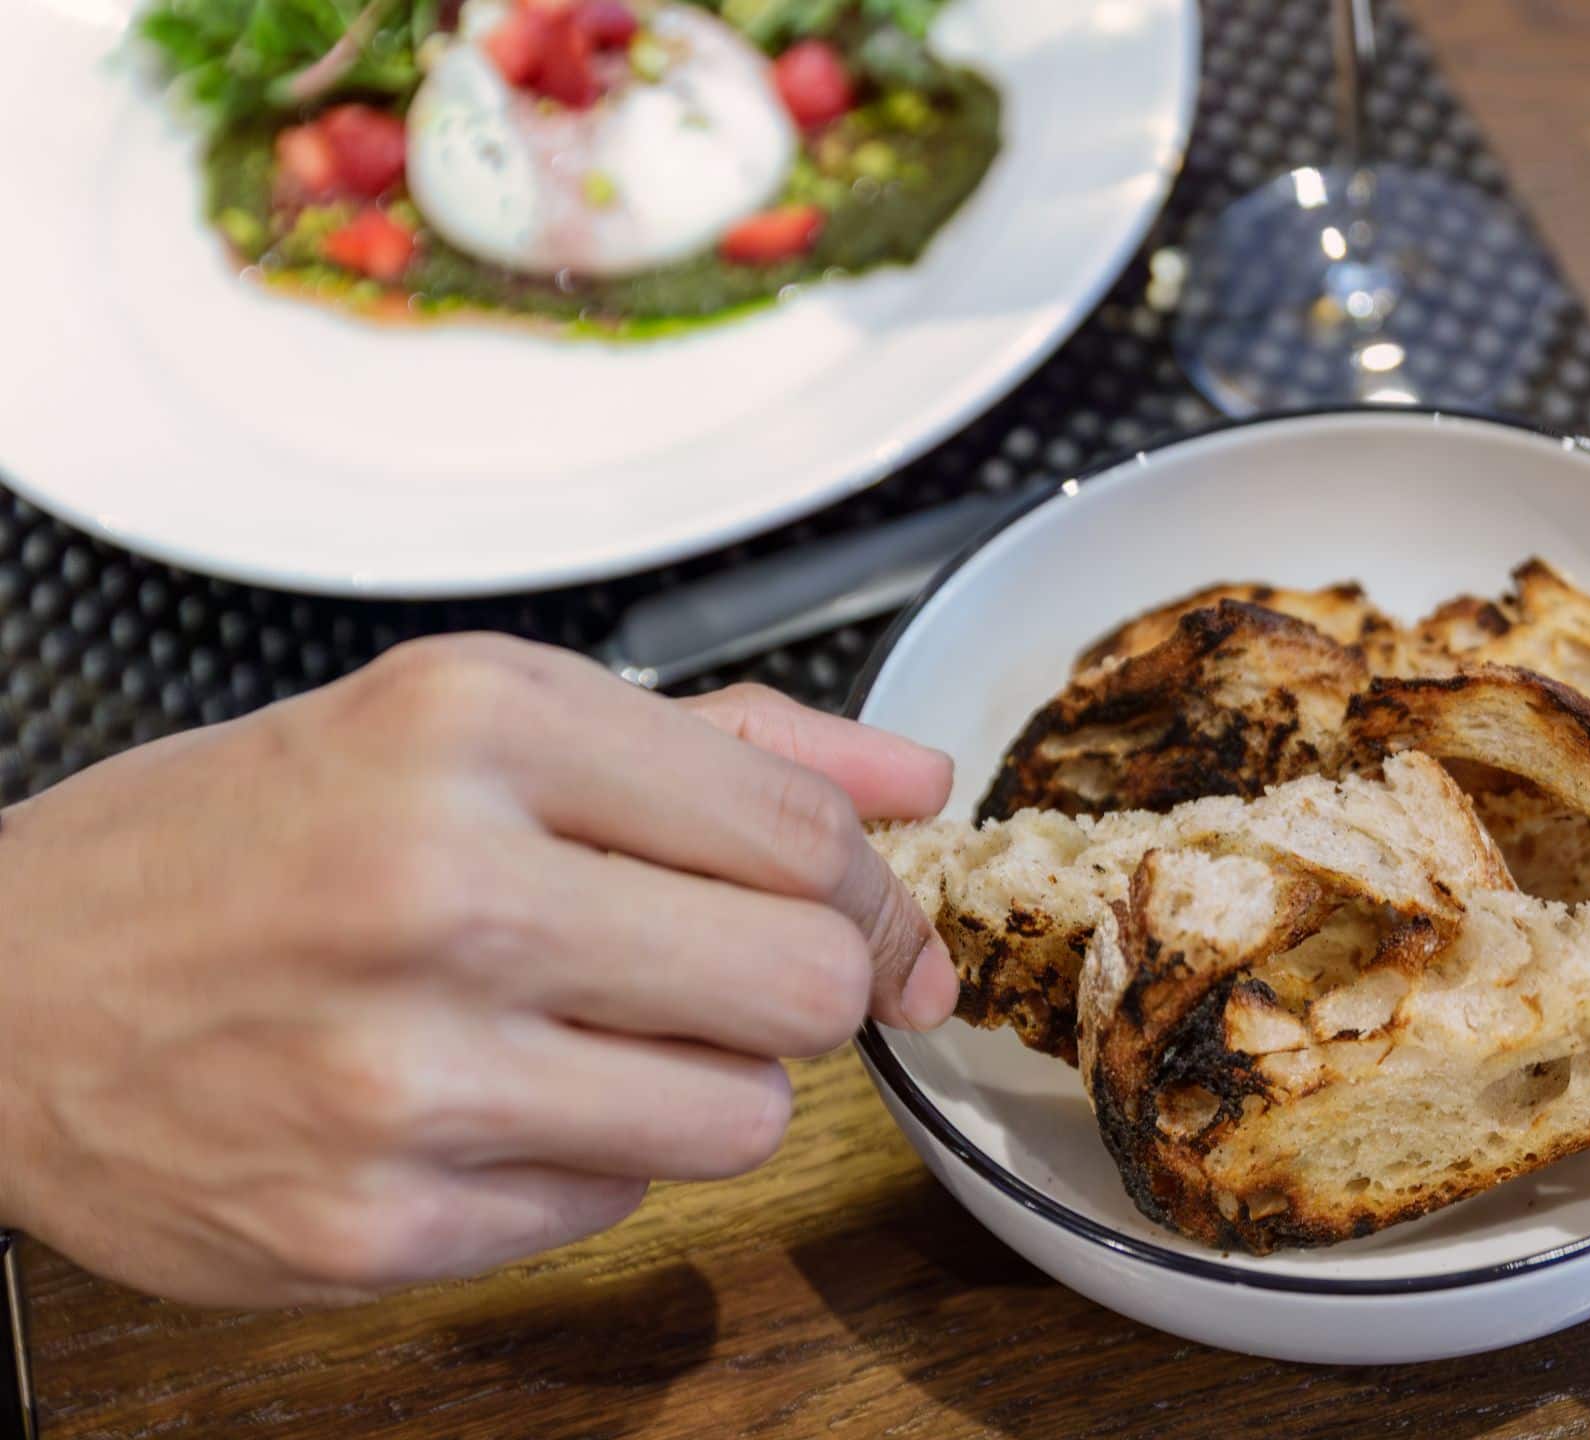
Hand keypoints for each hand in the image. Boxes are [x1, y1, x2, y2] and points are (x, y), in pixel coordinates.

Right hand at [0, 635, 953, 1305]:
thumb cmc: (243, 841)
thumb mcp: (467, 724)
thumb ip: (724, 745)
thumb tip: (914, 783)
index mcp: (476, 726)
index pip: (802, 839)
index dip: (870, 891)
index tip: (866, 914)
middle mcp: (442, 888)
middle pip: (805, 986)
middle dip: (801, 988)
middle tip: (723, 969)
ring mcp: (407, 1075)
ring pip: (743, 1117)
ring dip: (702, 1080)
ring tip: (586, 1029)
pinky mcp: (378, 1225)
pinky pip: (619, 1202)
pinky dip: (590, 1155)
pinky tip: (491, 1099)